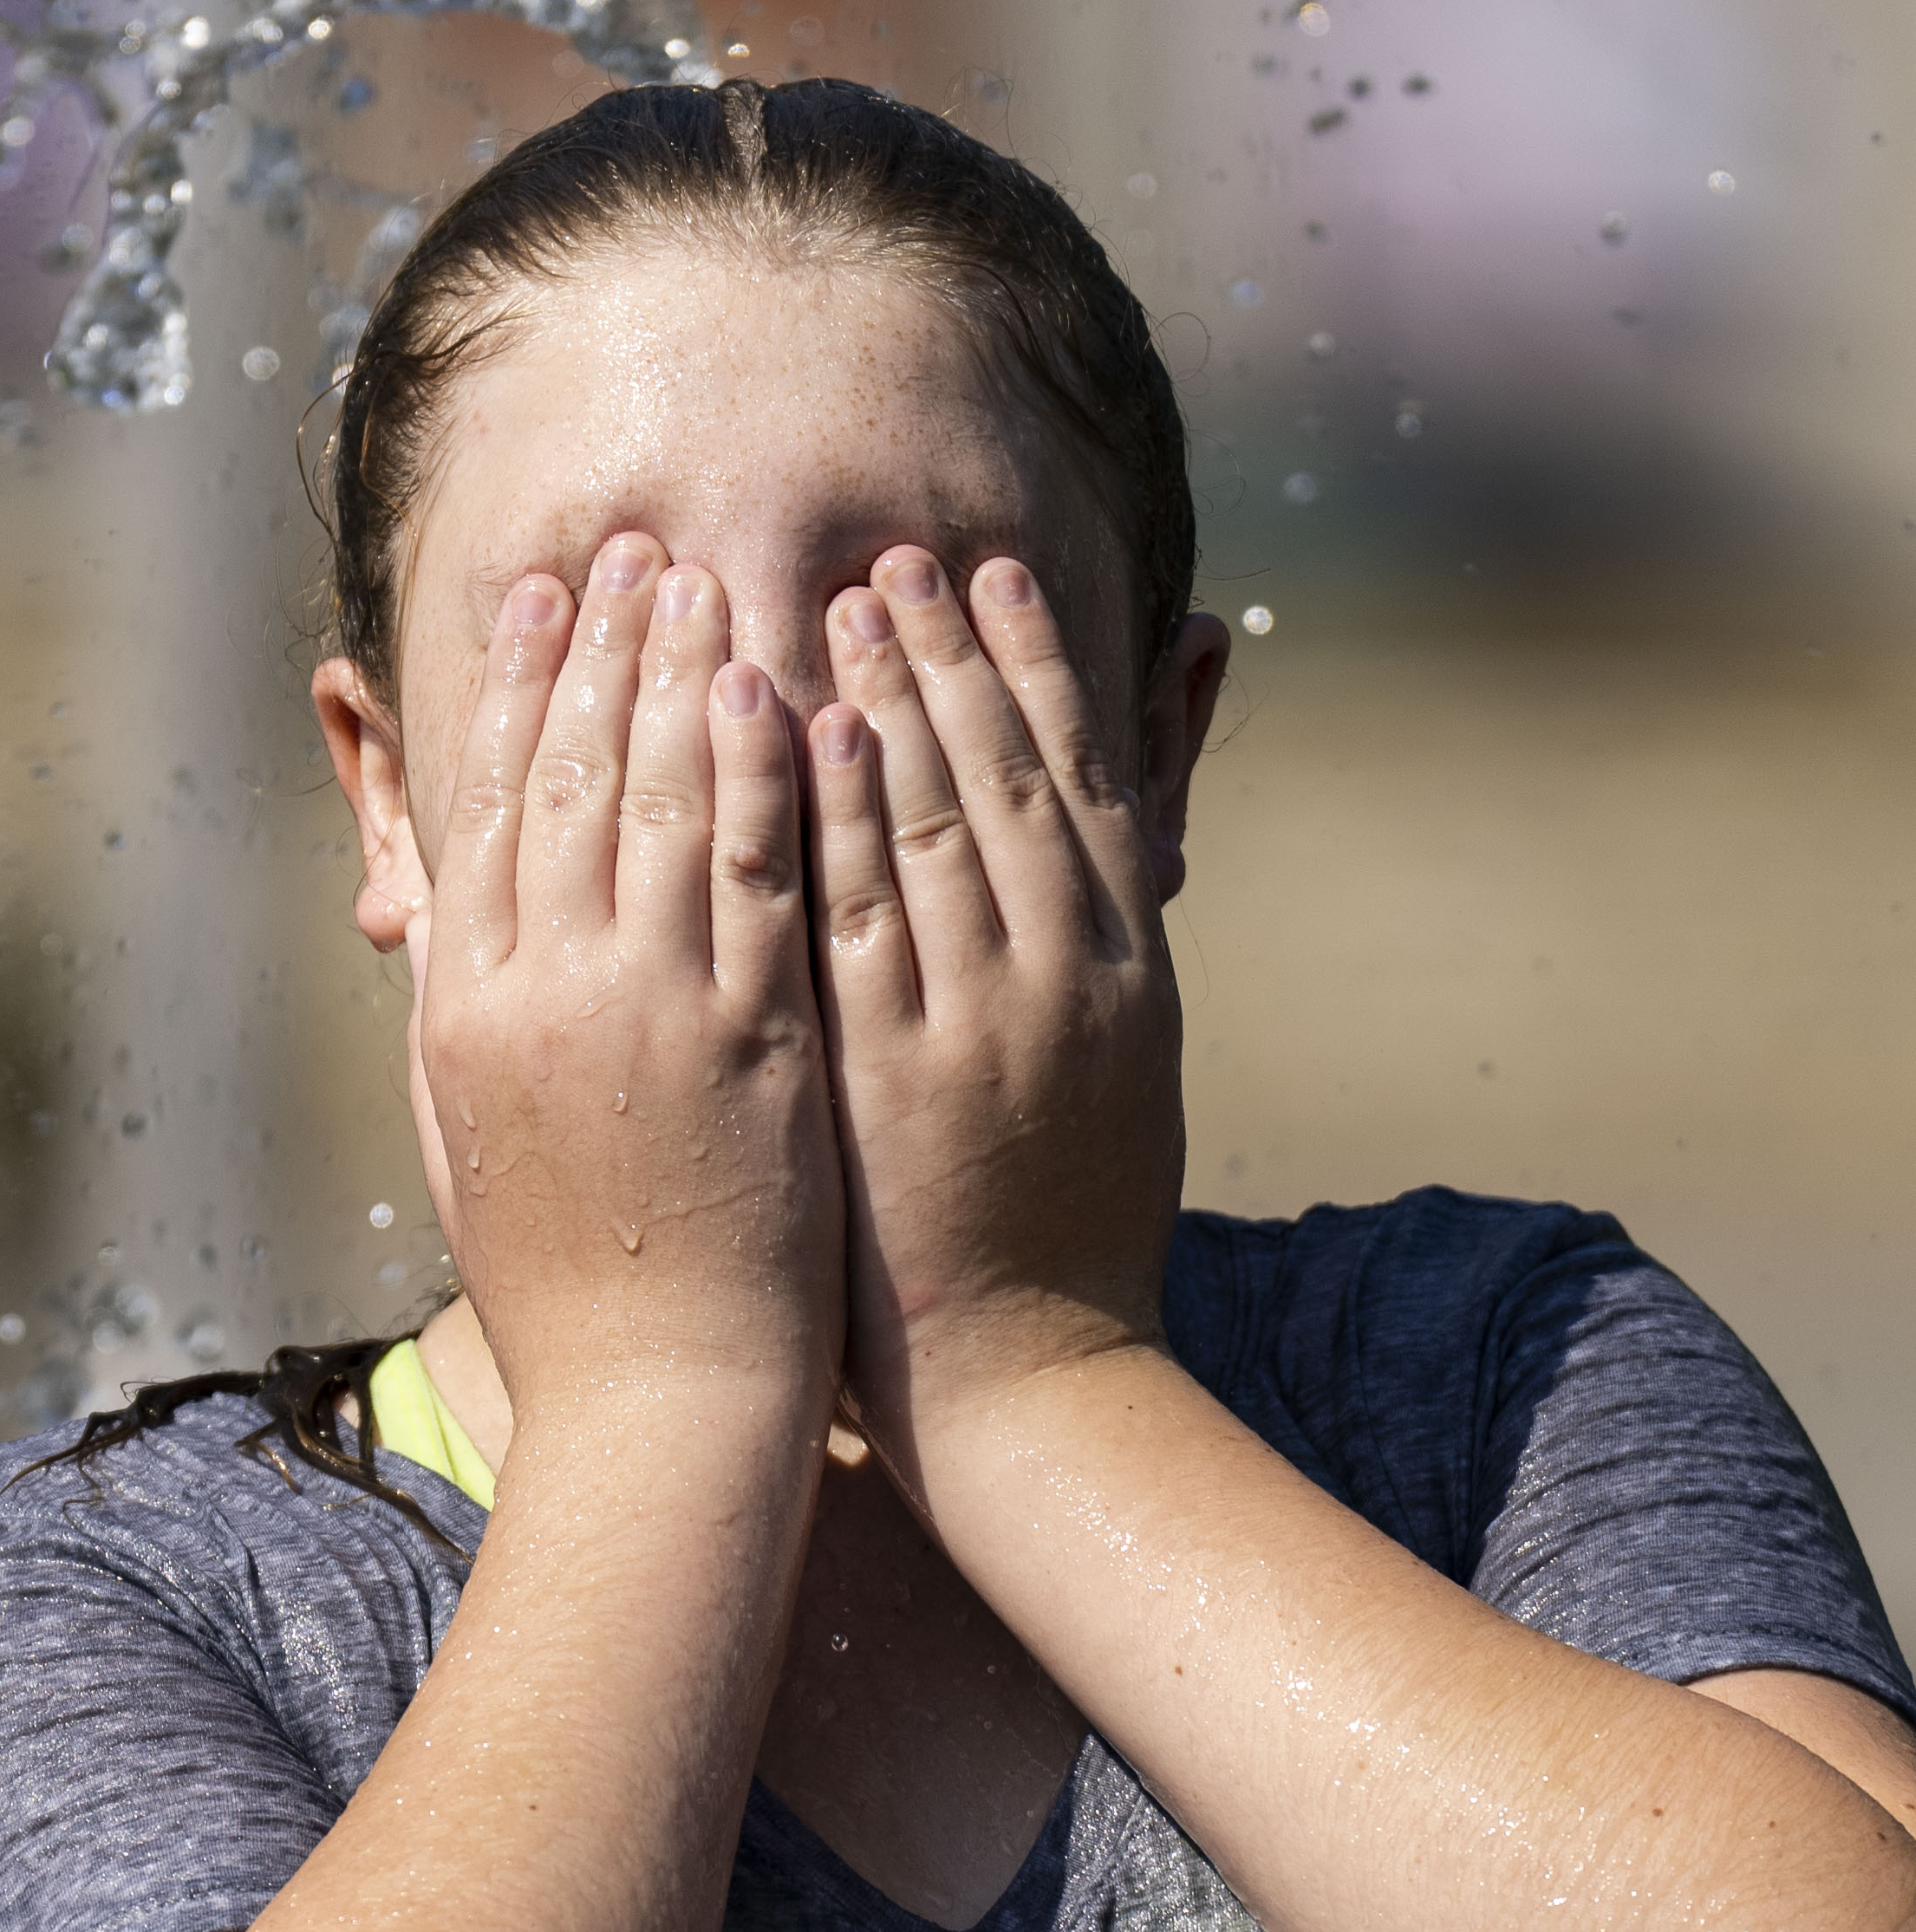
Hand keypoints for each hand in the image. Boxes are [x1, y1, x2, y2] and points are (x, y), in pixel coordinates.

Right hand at [416, 533, 842, 1426]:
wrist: (654, 1399)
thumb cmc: (566, 1283)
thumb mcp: (467, 1134)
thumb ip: (455, 1012)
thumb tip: (439, 916)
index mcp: (464, 1006)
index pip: (485, 808)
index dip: (510, 689)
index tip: (535, 597)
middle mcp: (537, 989)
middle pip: (563, 777)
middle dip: (595, 650)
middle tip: (624, 549)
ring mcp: (641, 1010)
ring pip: (653, 805)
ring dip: (677, 678)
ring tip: (700, 580)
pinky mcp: (747, 1041)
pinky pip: (752, 879)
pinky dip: (760, 778)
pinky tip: (777, 693)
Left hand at [805, 548, 1185, 1464]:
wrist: (1028, 1379)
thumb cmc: (1056, 1230)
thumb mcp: (1108, 1072)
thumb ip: (1089, 949)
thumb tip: (1090, 840)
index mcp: (1120, 968)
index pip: (1074, 780)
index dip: (1033, 668)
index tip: (992, 575)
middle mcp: (1062, 976)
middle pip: (1005, 776)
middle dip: (954, 656)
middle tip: (904, 552)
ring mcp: (978, 1020)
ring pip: (937, 823)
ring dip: (894, 699)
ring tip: (850, 596)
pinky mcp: (894, 1074)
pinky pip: (862, 918)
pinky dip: (842, 816)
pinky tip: (812, 729)